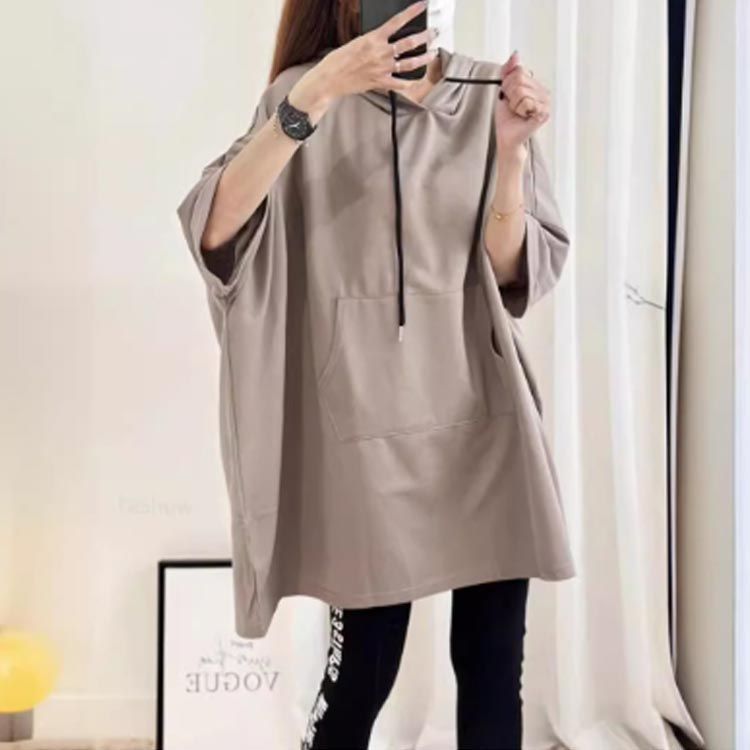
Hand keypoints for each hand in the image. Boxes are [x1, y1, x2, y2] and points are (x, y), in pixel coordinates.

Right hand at [289, 0, 438, 114]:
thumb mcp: (356, 42)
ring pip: (410, 63)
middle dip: (425, 36)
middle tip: (434, 32)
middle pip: (409, 42)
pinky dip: (408, 82)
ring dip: (424, 58)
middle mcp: (381, 52)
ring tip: (433, 53)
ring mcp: (383, 68)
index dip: (412, 12)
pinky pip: (399, 83)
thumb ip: (372, 41)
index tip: (423, 5)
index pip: (398, 21)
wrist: (330, 79)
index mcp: (374, 38)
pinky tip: (415, 80)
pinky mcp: (380, 83)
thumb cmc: (338, 60)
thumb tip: (382, 38)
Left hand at [495, 50, 550, 157]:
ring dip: (514, 104)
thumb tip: (516, 54)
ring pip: (521, 91)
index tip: (509, 95)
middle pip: (520, 79)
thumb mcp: (504, 89)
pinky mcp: (544, 112)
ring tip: (518, 112)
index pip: (519, 71)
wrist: (507, 135)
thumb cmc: (507, 116)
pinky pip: (526, 102)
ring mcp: (545, 102)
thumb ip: (508, 71)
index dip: (508, 84)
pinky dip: (519, 111)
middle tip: (513, 105)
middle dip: (510, 94)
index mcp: (536, 84)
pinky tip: (523, 116)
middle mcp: (543, 91)